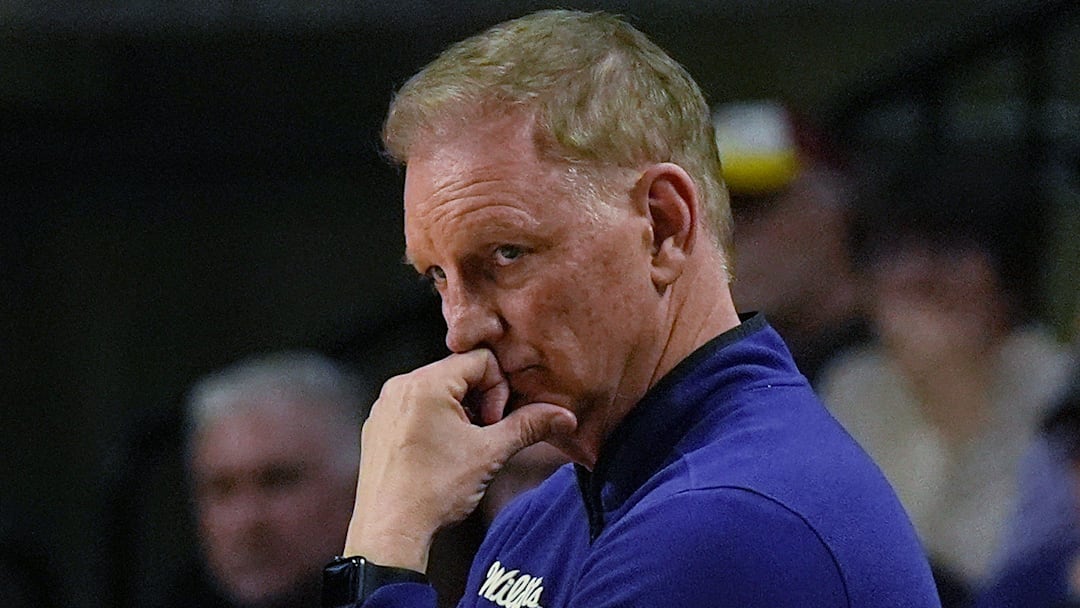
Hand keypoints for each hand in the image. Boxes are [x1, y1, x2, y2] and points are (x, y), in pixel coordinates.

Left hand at [342, 349, 576, 571]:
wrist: (390, 531)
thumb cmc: (433, 492)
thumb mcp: (490, 454)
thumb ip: (528, 426)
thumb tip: (561, 416)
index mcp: (426, 383)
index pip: (480, 360)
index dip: (498, 390)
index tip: (494, 424)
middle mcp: (400, 386)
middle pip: (459, 373)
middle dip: (480, 402)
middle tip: (483, 437)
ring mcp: (386, 406)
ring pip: (439, 391)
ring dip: (460, 413)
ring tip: (462, 449)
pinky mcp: (379, 425)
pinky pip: (416, 407)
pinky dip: (436, 423)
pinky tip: (441, 455)